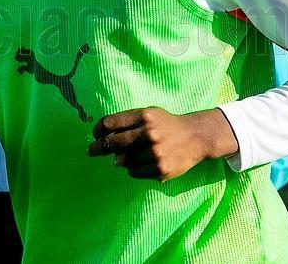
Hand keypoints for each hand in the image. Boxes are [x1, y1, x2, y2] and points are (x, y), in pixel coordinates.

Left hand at [88, 107, 235, 181]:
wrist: (195, 137)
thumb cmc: (167, 124)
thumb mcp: (149, 114)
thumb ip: (128, 123)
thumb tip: (104, 142)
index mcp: (144, 116)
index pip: (110, 123)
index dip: (98, 130)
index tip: (95, 134)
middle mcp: (149, 133)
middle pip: (113, 143)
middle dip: (99, 148)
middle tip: (91, 151)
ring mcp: (155, 153)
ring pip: (123, 161)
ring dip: (121, 159)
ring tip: (129, 155)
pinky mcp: (161, 169)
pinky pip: (134, 172)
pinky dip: (133, 169)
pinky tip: (141, 162)